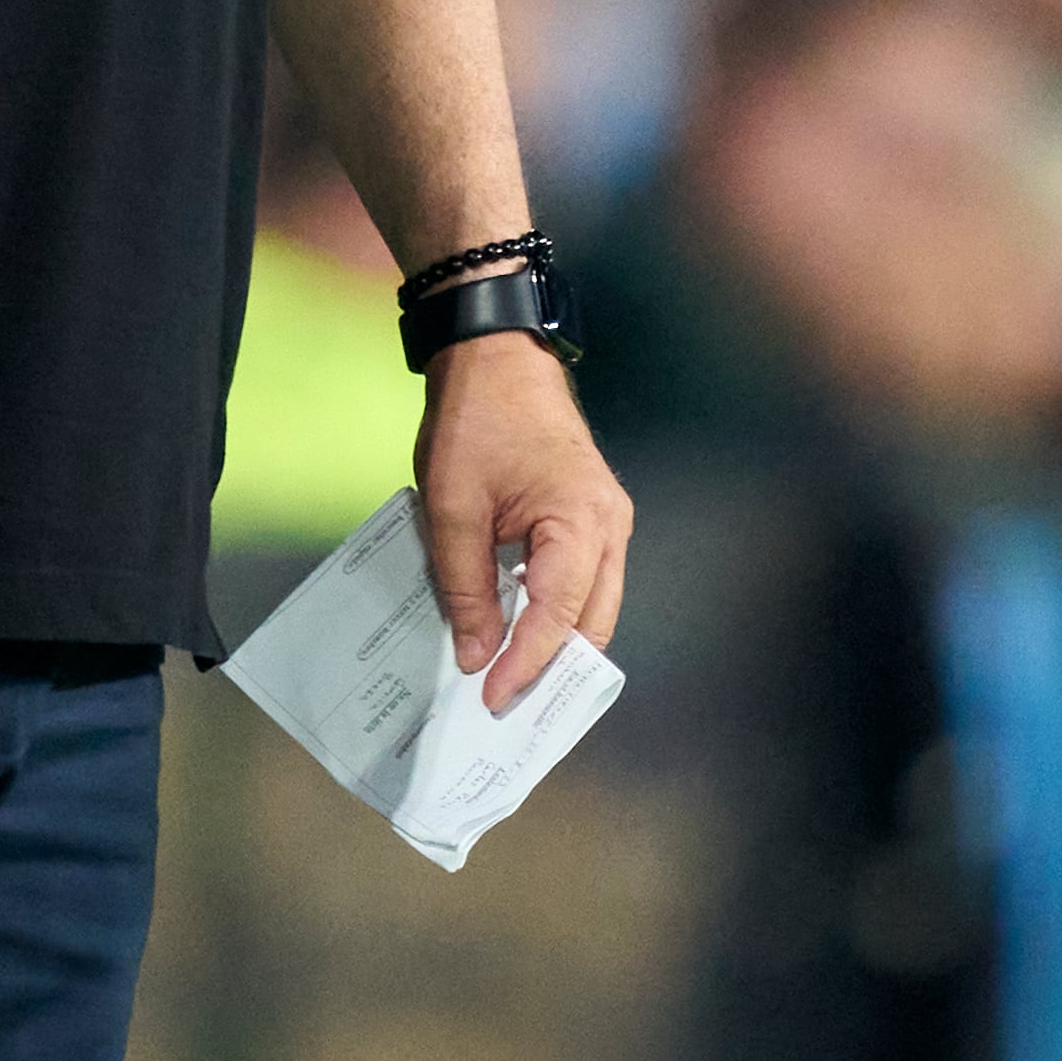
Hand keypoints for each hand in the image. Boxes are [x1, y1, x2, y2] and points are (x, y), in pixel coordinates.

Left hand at [413, 335, 631, 713]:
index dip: (525, 666)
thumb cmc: (473, 420)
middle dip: (551, 670)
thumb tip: (475, 654)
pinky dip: (553, 612)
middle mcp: (609, 527)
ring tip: (507, 679)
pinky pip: (580, 581)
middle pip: (591, 625)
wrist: (494, 352)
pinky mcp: (588, 514)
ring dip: (554, 644)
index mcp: (581, 524)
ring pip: (591, 607)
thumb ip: (464, 586)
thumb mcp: (452, 506)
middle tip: (503, 708)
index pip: (559, 619)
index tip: (490, 700)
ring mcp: (605, 520)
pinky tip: (515, 628)